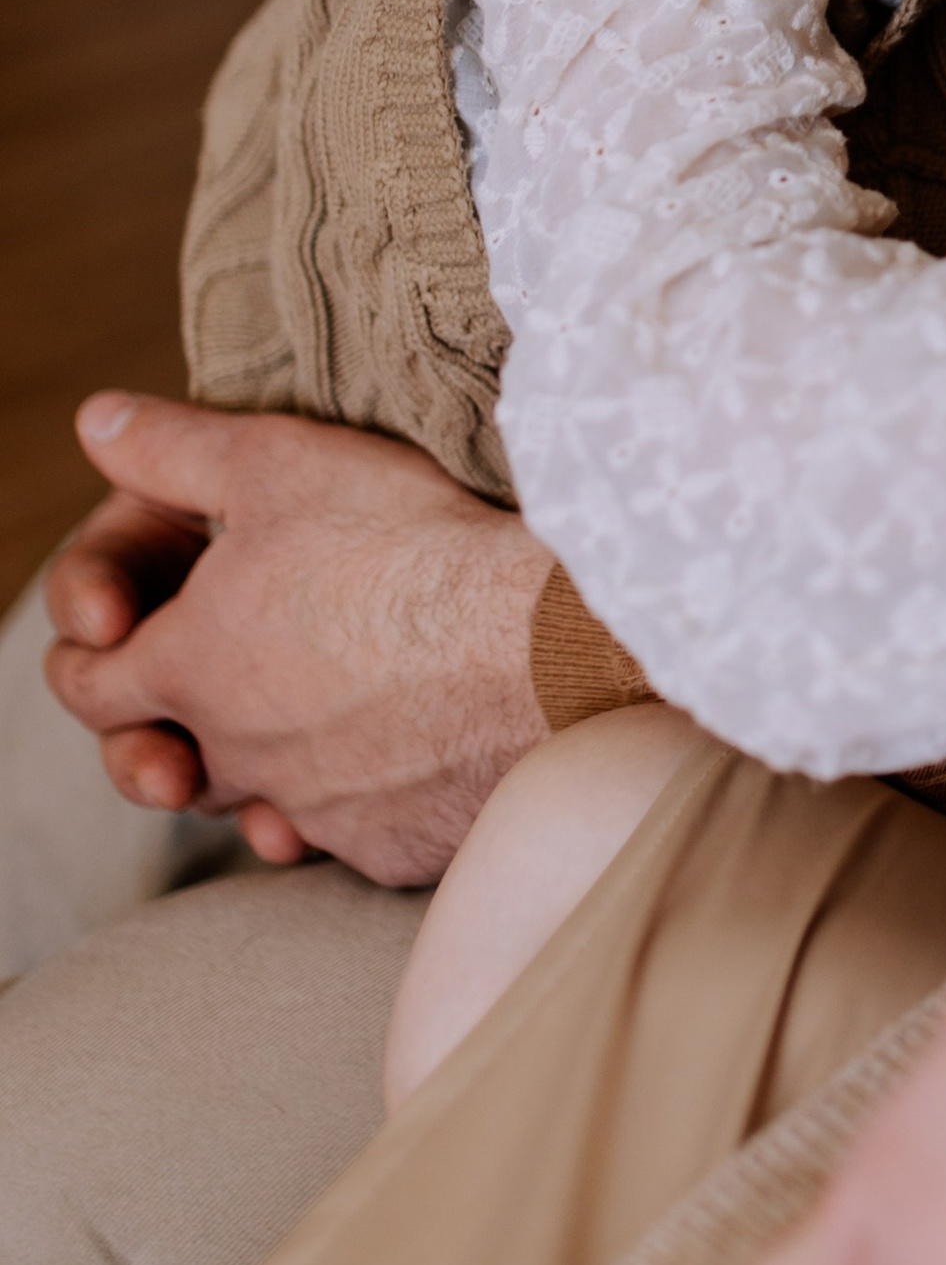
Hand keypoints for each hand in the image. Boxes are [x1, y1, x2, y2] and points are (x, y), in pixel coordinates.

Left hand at [45, 394, 550, 882]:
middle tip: (212, 679)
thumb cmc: (407, 547)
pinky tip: (386, 752)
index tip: (109, 631)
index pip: (90, 685)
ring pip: (258, 799)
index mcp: (189, 668)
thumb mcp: (279, 463)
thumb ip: (173, 449)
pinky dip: (351, 796)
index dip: (86, 653)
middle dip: (171, 724)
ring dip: (260, 765)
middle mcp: (237, 753)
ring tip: (297, 717)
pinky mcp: (388, 844)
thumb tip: (96, 421)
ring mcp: (314, 809)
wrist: (540, 647)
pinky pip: (348, 829)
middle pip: (170, 754)